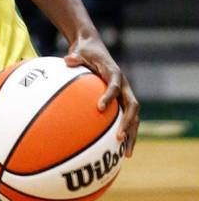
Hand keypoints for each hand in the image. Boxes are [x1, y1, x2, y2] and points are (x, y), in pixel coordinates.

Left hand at [65, 33, 139, 156]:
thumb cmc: (85, 51)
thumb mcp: (79, 51)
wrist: (94, 47)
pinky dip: (127, 132)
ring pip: (134, 116)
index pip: (114, 86)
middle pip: (133, 105)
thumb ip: (75, 58)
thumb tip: (67, 60)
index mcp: (114, 72)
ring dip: (132, 133)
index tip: (99, 108)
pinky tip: (121, 150)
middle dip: (128, 122)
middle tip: (119, 137)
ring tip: (127, 153)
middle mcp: (124, 84)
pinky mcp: (123, 100)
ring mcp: (125, 93)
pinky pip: (128, 118)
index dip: (109, 97)